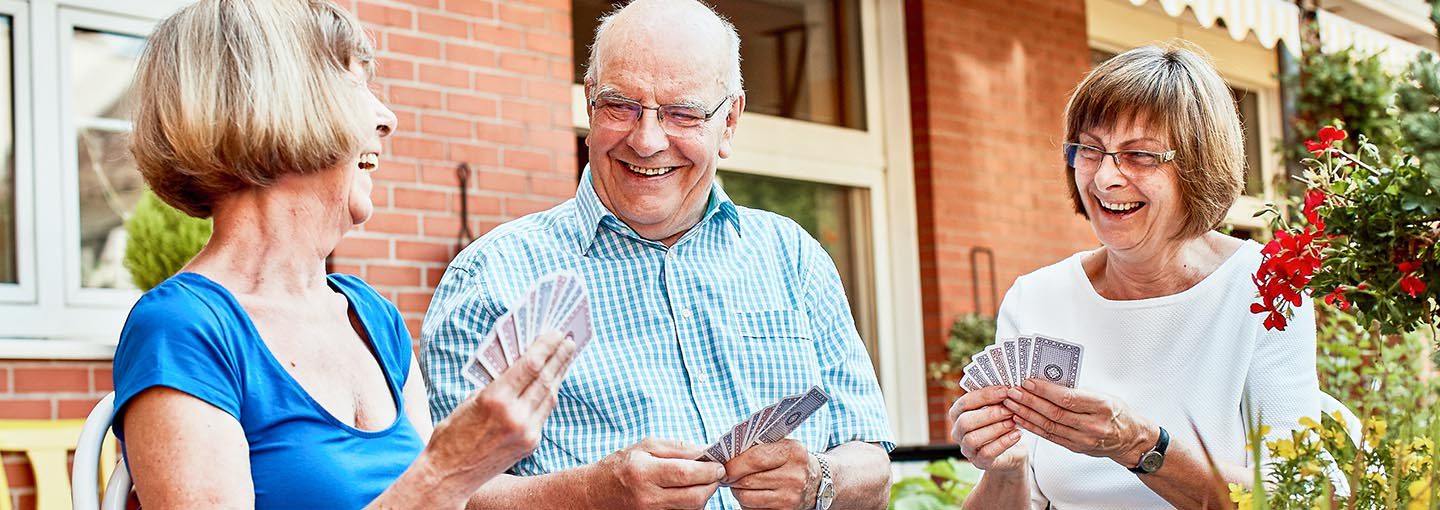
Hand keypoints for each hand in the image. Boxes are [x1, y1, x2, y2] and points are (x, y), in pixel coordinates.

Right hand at [423, 331, 576, 489]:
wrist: (449, 475)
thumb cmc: (452, 433)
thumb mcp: (470, 400)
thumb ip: (498, 383)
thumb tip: (522, 364)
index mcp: (495, 399)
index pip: (530, 365)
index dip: (546, 346)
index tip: (556, 333)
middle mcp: (515, 416)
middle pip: (546, 378)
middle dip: (560, 357)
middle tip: (569, 340)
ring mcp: (527, 432)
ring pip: (550, 396)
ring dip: (559, 374)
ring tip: (565, 357)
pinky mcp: (531, 444)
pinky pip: (544, 413)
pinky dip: (549, 395)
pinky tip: (552, 383)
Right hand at [588, 438, 725, 508]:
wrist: (595, 494)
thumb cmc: (621, 466)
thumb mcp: (645, 447)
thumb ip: (677, 448)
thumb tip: (705, 451)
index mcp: (643, 472)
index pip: (685, 474)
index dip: (708, 471)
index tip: (719, 465)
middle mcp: (647, 497)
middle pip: (693, 497)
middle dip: (711, 485)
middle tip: (716, 474)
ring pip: (691, 509)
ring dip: (703, 496)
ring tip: (701, 482)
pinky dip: (691, 505)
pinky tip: (687, 493)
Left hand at [722, 439, 816, 509]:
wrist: (817, 483)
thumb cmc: (792, 461)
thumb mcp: (784, 446)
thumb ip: (760, 446)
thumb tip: (726, 455)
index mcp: (793, 453)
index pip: (755, 458)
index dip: (734, 463)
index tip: (723, 465)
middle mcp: (795, 476)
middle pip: (748, 481)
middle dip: (732, 478)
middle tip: (726, 475)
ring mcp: (791, 498)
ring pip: (747, 498)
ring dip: (737, 491)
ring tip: (739, 484)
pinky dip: (747, 503)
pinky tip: (753, 494)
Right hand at [948, 385, 1025, 470]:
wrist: (1011, 451)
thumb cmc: (1002, 424)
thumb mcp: (998, 409)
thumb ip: (997, 399)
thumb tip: (1009, 386)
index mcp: (958, 414)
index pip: (965, 402)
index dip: (985, 395)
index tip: (1005, 390)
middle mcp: (957, 432)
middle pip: (964, 422)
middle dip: (989, 414)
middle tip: (1009, 409)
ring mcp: (966, 449)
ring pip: (973, 439)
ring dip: (995, 428)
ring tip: (1013, 422)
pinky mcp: (979, 462)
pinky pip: (986, 453)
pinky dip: (1003, 443)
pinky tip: (1017, 435)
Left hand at [1003, 379, 1155, 467]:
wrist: (1130, 439)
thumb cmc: (1116, 412)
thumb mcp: (1104, 396)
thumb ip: (1078, 391)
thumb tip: (1047, 380)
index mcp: (1101, 407)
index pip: (1068, 398)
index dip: (1045, 390)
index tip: (1027, 381)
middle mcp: (1093, 425)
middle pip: (1055, 413)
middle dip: (1030, 401)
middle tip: (1012, 391)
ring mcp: (1084, 440)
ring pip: (1049, 426)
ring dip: (1027, 414)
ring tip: (1011, 403)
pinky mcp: (1076, 448)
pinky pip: (1050, 437)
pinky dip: (1033, 427)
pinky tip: (1020, 418)